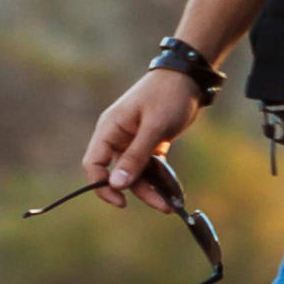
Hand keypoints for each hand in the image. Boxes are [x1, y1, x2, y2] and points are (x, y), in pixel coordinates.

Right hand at [82, 71, 203, 210]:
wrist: (188, 78)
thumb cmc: (168, 95)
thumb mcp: (154, 127)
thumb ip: (135, 156)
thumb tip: (116, 184)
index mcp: (110, 129)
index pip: (94, 163)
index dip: (102, 185)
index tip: (121, 202)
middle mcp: (118, 137)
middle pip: (118, 173)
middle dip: (137, 192)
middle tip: (161, 206)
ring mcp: (134, 140)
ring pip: (137, 173)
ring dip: (152, 189)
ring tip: (171, 204)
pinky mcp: (150, 143)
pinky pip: (150, 167)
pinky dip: (160, 179)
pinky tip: (172, 191)